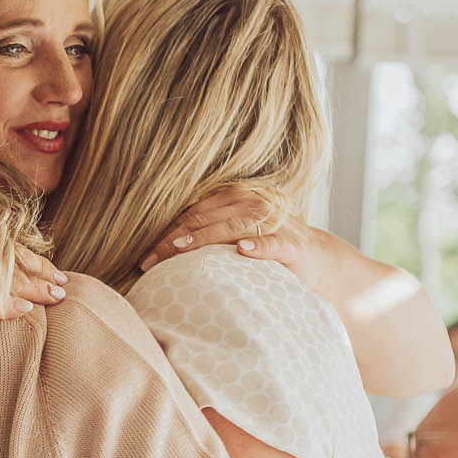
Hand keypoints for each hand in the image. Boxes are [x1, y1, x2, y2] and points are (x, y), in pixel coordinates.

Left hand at [138, 186, 336, 285]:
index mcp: (234, 198)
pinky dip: (257, 246)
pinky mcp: (290, 245)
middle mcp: (251, 204)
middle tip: (149, 260)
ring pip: (233, 227)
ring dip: (205, 238)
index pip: (192, 213)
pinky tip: (241, 250)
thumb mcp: (233, 232)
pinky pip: (272, 243)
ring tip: (180, 249)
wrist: (314, 257)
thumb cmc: (264, 245)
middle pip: (205, 219)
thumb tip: (160, 246)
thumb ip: (204, 231)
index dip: (166, 232)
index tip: (144, 254)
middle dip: (174, 239)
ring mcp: (272, 223)